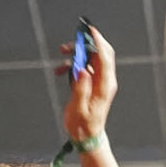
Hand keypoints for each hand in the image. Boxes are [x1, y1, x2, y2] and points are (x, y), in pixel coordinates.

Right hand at [60, 25, 117, 146]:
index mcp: (105, 86)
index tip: (89, 30)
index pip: (105, 58)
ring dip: (76, 53)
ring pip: (90, 58)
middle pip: (100, 53)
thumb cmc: (83, 125)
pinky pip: (83, 67)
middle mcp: (104, 81)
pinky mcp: (91, 83)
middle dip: (86, 43)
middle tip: (71, 41)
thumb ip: (81, 89)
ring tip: (61, 53)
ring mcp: (98, 81)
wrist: (86, 136)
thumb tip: (83, 71)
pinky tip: (60, 70)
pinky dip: (72, 65)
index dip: (97, 42)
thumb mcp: (79, 109)